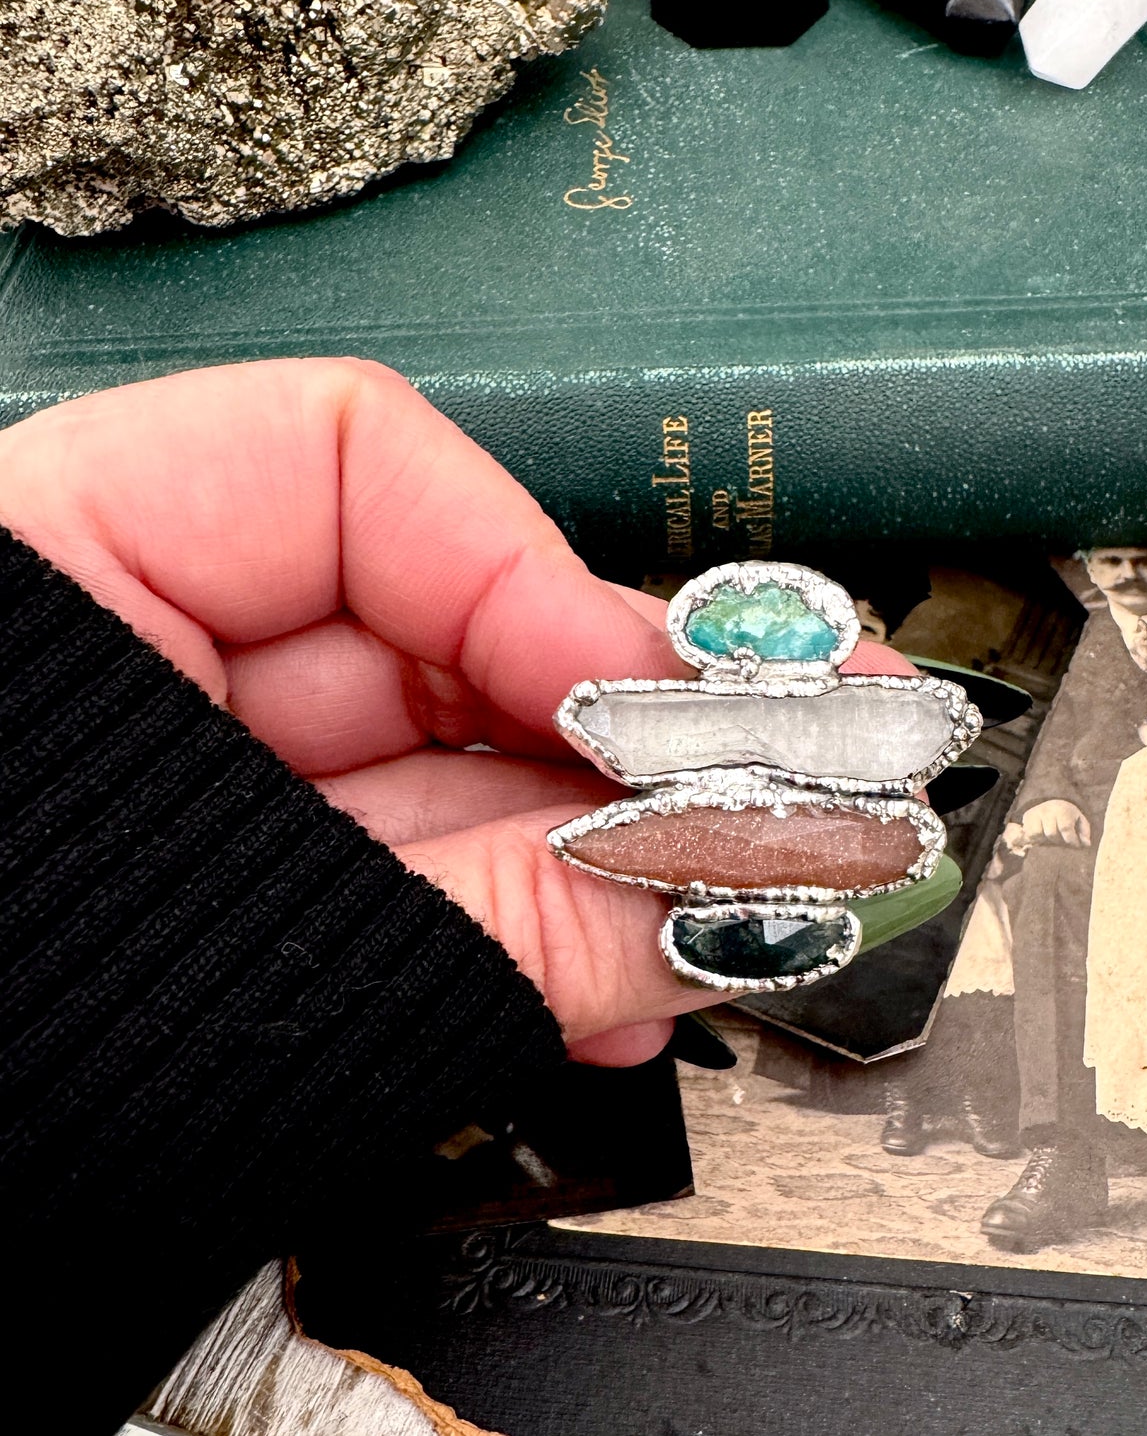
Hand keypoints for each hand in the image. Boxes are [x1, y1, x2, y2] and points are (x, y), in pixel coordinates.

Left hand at [0, 359, 914, 1063]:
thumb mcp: (237, 955)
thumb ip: (501, 916)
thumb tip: (726, 887)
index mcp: (57, 568)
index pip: (344, 461)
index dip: (529, 564)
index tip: (657, 688)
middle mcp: (143, 660)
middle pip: (444, 630)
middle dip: (628, 729)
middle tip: (786, 777)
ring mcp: (210, 787)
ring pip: (457, 775)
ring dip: (606, 853)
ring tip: (732, 896)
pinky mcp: (260, 896)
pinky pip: (426, 878)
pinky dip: (532, 932)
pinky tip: (622, 974)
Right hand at [1020, 799, 1090, 847]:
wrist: (1052, 803)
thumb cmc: (1067, 815)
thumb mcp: (1079, 820)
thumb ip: (1084, 831)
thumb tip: (1086, 844)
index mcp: (1062, 809)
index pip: (1065, 828)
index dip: (1071, 840)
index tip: (1075, 845)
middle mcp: (1047, 810)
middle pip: (1050, 833)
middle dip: (1057, 841)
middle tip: (1061, 841)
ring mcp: (1035, 813)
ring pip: (1037, 834)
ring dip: (1044, 840)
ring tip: (1050, 838)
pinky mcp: (1027, 817)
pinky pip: (1028, 834)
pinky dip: (1035, 838)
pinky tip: (1041, 837)